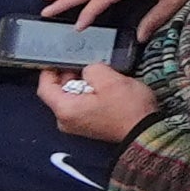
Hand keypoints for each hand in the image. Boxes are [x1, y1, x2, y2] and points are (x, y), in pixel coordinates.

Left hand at [38, 61, 158, 144]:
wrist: (145, 132)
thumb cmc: (128, 109)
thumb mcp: (109, 79)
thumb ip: (91, 68)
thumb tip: (88, 70)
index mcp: (65, 110)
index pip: (44, 87)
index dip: (49, 70)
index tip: (58, 58)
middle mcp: (66, 120)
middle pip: (57, 92)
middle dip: (69, 75)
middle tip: (85, 63)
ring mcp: (77, 125)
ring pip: (70, 98)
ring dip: (81, 84)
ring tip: (99, 75)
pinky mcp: (89, 126)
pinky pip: (80, 106)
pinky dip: (88, 95)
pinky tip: (103, 88)